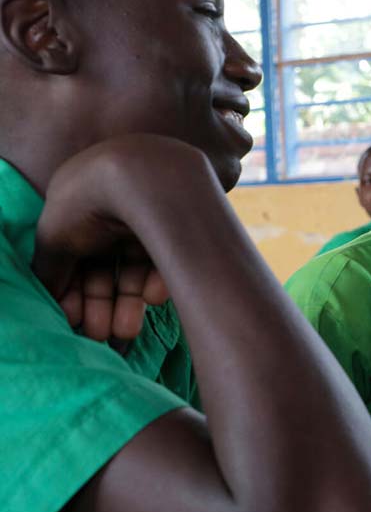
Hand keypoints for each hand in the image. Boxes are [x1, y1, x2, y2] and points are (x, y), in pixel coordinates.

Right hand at [32, 136, 204, 341]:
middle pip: (106, 269)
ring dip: (128, 303)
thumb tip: (50, 298)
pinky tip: (152, 299)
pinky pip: (165, 261)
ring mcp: (149, 218)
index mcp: (81, 209)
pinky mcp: (179, 228)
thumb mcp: (55, 236)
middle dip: (101, 305)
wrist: (148, 175)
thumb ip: (50, 268)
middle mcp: (115, 213)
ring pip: (136, 270)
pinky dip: (158, 282)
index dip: (72, 291)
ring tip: (126, 332)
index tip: (73, 321)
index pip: (75, 258)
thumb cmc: (90, 201)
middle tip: (101, 336)